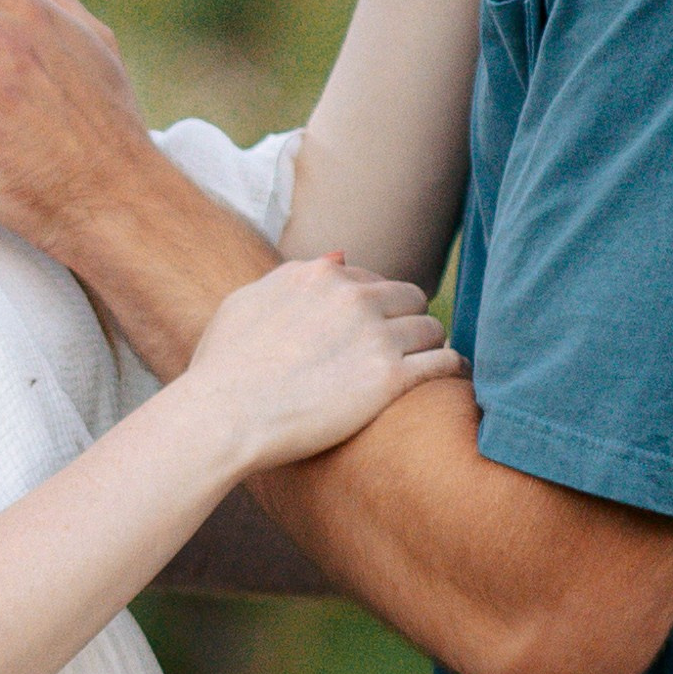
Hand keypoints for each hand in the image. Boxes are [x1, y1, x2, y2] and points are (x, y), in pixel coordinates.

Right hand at [183, 255, 463, 472]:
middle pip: (410, 297)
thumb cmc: (223, 367)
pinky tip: (449, 378)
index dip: (376, 307)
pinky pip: (442, 362)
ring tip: (426, 364)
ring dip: (429, 345)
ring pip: (431, 328)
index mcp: (318, 275)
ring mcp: (373, 335)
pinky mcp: (389, 377)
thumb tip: (339, 257)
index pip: (371, 279)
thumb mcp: (246, 303)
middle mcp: (351, 297)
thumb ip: (292, 277)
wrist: (223, 416)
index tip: (375, 329)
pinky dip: (449, 368)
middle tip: (405, 348)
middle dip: (408, 320)